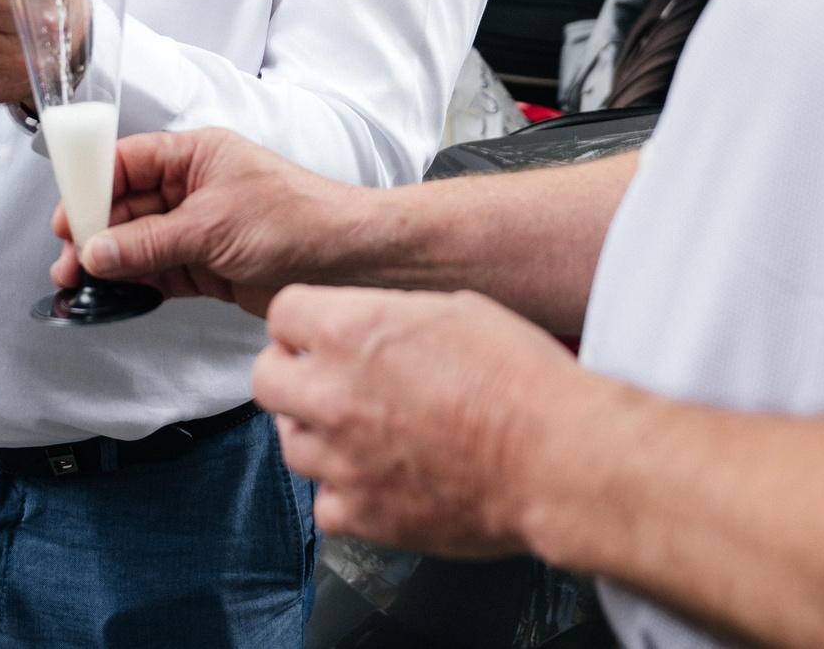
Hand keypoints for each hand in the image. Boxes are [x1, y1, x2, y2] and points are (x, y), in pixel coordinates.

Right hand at [50, 129, 370, 315]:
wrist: (347, 262)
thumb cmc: (299, 219)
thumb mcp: (213, 225)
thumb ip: (150, 241)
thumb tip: (99, 251)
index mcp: (195, 155)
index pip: (126, 162)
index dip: (91, 188)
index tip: (66, 217)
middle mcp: (192, 187)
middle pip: (125, 206)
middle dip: (93, 233)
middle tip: (69, 262)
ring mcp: (197, 228)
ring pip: (137, 243)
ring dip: (108, 263)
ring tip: (79, 285)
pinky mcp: (205, 266)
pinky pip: (156, 272)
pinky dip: (133, 285)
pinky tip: (112, 296)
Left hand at [254, 286, 576, 557]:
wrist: (557, 457)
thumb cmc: (523, 381)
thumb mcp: (456, 310)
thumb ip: (392, 318)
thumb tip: (372, 328)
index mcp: (353, 331)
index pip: (282, 315)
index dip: (303, 324)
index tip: (316, 336)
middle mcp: (334, 393)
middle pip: (266, 379)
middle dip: (293, 376)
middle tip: (326, 382)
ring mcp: (342, 459)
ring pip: (290, 444)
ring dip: (317, 435)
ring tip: (362, 432)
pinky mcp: (362, 514)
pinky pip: (324, 503)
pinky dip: (346, 493)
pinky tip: (379, 478)